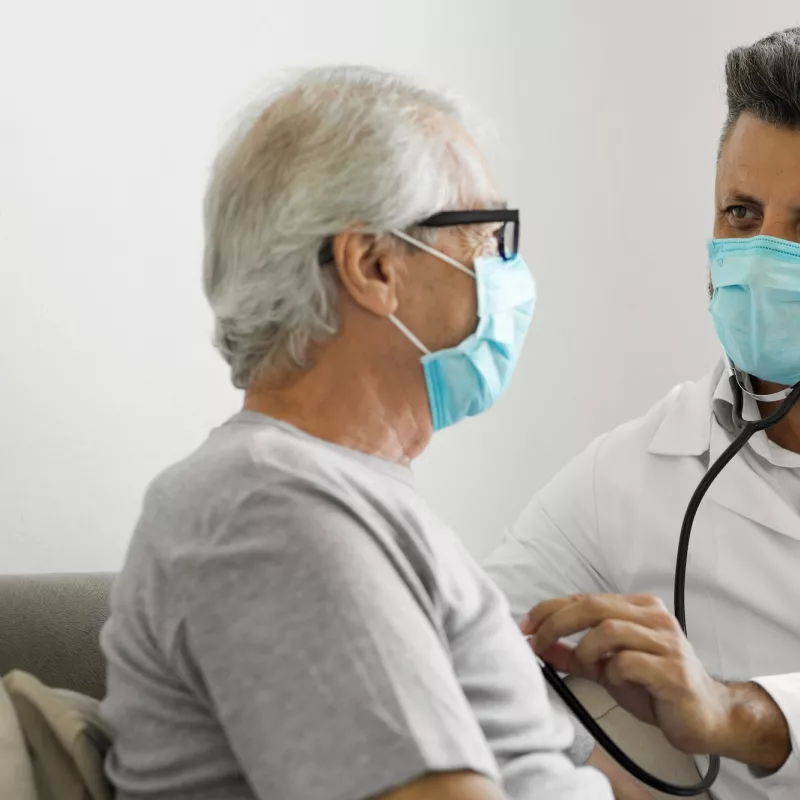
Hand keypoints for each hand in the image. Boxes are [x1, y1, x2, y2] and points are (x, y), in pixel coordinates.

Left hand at [521, 593, 731, 754]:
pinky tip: (616, 681)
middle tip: (536, 642)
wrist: (706, 718)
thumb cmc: (656, 689)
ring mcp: (666, 641)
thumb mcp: (606, 669)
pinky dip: (612, 672)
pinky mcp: (673, 670)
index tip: (524, 626)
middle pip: (592, 606)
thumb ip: (574, 654)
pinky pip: (628, 661)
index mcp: (637, 608)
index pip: (583, 598)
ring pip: (608, 629)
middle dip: (555, 623)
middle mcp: (653, 617)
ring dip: (586, 650)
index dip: (548, 610)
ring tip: (588, 667)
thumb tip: (539, 645)